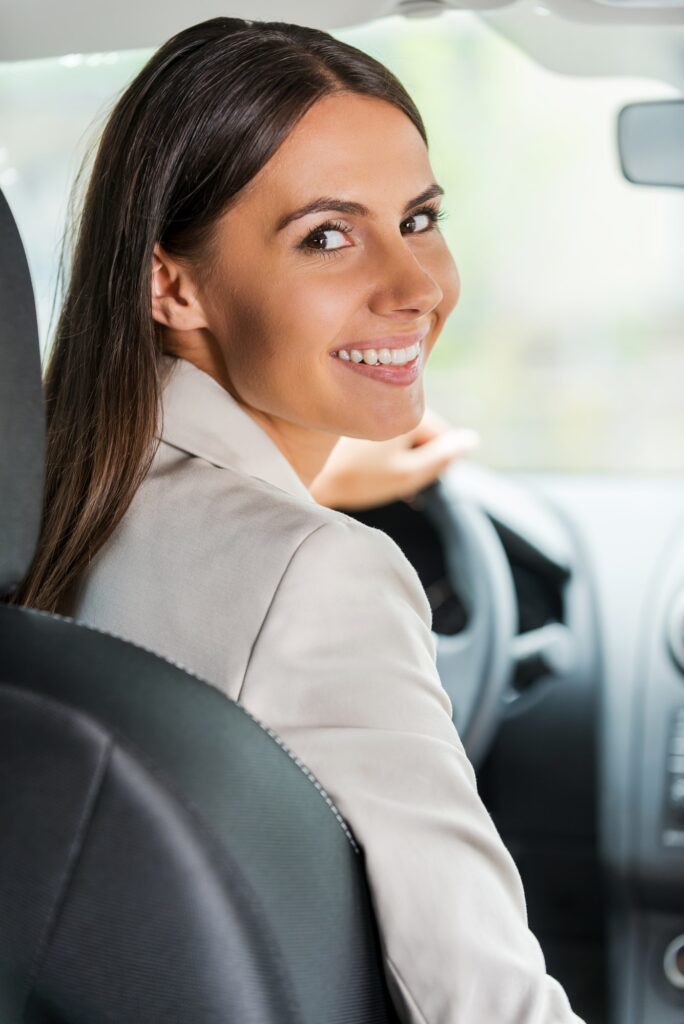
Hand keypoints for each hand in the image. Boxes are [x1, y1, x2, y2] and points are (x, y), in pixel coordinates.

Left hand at [309, 409, 479, 510]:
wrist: (294, 466)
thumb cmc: (352, 474)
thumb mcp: (405, 474)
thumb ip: (442, 458)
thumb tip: (470, 441)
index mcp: (407, 405)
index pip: (439, 433)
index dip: (434, 460)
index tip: (415, 481)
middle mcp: (388, 391)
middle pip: (414, 425)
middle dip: (411, 452)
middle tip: (391, 480)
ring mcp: (365, 396)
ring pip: (392, 425)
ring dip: (390, 448)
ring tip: (372, 473)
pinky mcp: (345, 405)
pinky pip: (371, 422)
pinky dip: (371, 441)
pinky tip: (357, 461)